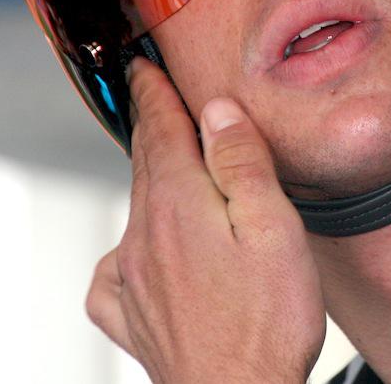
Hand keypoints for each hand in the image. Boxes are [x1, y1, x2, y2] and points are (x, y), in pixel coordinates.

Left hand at [86, 58, 325, 382]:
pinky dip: (127, 248)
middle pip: (145, 162)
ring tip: (160, 159)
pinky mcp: (133, 315)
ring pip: (135, 207)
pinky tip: (139, 254)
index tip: (144, 66)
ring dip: (146, 176)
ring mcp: (133, 277)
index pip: (160, 130)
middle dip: (149, 124)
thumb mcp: (273, 230)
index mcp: (179, 205)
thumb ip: (242, 165)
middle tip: (148, 94)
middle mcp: (145, 235)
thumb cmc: (266, 324)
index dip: (154, 91)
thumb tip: (217, 111)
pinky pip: (116, 269)